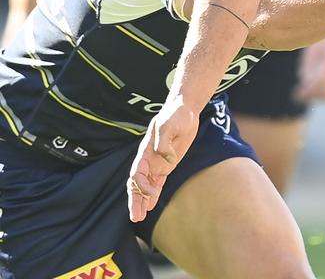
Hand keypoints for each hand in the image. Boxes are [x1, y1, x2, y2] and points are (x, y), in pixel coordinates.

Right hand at [127, 96, 198, 221]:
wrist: (186, 110)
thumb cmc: (176, 115)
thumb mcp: (170, 125)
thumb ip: (165, 142)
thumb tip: (166, 158)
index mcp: (145, 151)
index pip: (137, 174)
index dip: (141, 186)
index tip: (150, 195)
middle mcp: (149, 159)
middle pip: (137, 184)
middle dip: (135, 200)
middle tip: (135, 217)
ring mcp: (157, 163)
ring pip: (146, 186)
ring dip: (142, 201)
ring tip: (140, 218)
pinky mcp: (167, 165)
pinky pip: (157, 182)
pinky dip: (153, 194)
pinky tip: (151, 205)